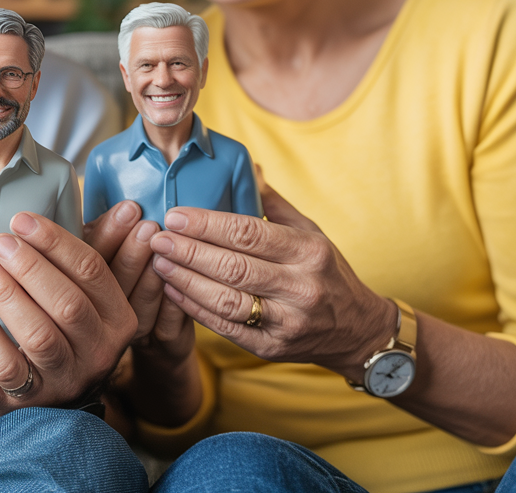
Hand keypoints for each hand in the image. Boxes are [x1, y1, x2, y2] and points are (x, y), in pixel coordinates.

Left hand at [0, 211, 135, 417]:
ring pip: (34, 340)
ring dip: (2, 300)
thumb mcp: (93, 295)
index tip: (22, 220)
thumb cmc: (71, 331)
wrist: (55, 407)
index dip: (55, 242)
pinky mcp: (17, 408)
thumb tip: (129, 209)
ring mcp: (58, 385)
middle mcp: (95, 355)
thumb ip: (103, 249)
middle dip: (28, 268)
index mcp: (118, 321)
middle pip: (66, 306)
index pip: (92, 273)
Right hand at [84, 201, 191, 360]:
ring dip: (151, 272)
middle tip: (148, 226)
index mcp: (84, 279)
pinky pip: (166, 322)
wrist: (159, 335)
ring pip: (137, 303)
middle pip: (111, 281)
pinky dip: (174, 298)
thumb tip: (124, 202)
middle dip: (131, 250)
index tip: (128, 208)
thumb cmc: (134, 280)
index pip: (90, 256)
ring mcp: (130, 331)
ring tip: (164, 247)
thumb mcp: (115, 251)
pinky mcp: (160, 343)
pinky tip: (180, 278)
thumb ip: (113, 231)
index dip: (109, 232)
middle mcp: (101, 310)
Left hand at [149, 181, 394, 378]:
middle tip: (157, 238)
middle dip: (189, 251)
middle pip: (234, 267)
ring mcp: (288, 322)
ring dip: (186, 281)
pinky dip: (196, 310)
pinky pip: (227, 329)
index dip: (208, 225)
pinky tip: (173, 291)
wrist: (357, 332)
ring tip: (159, 263)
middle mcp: (301, 287)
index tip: (176, 215)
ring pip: (227, 301)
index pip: (250, 234)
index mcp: (309, 251)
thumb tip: (247, 167)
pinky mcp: (273, 349)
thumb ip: (274, 204)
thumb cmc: (327, 272)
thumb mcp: (311, 232)